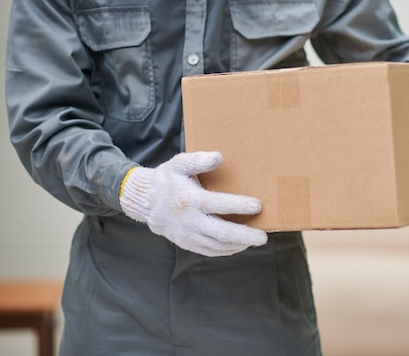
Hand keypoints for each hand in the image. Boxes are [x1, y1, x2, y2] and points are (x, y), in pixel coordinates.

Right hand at [119, 151, 266, 256]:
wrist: (146, 202)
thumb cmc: (167, 180)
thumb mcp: (179, 164)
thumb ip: (198, 160)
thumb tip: (219, 157)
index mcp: (190, 200)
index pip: (219, 205)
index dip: (240, 206)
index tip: (258, 206)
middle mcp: (190, 221)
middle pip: (222, 232)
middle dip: (245, 236)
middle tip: (263, 236)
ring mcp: (188, 235)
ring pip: (217, 245)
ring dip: (238, 245)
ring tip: (255, 241)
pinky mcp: (187, 243)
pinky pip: (209, 251)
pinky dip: (226, 251)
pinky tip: (239, 246)